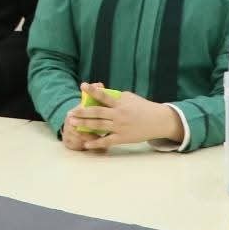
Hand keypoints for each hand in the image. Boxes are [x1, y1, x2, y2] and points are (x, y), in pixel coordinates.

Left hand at [64, 82, 183, 149]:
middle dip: (82, 112)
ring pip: (99, 126)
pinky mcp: (123, 138)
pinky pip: (107, 141)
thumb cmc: (142, 107)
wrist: (158, 121)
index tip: (82, 85)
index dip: (93, 91)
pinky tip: (86, 144)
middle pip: (97, 113)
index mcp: (120, 103)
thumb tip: (100, 94)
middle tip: (70, 112)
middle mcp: (119, 115)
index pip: (104, 96)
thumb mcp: (130, 98)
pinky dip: (96, 143)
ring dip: (85, 125)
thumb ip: (115, 97)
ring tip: (73, 124)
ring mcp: (120, 127)